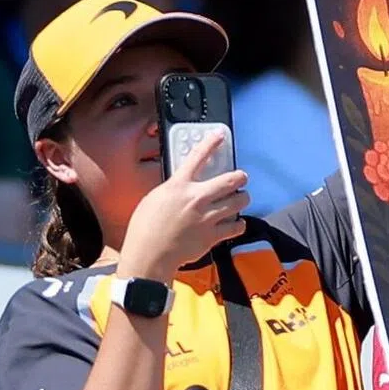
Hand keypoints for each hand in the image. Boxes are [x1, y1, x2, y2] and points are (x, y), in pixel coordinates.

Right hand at [118, 132, 249, 282]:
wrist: (150, 254)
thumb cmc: (145, 227)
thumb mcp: (155, 198)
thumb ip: (175, 189)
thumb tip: (186, 186)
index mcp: (179, 186)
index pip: (197, 157)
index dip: (211, 143)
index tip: (220, 135)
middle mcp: (197, 198)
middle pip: (231, 180)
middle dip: (241, 177)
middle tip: (241, 178)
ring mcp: (208, 217)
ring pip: (239, 201)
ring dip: (242, 199)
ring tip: (240, 199)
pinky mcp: (213, 235)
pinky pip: (237, 226)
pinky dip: (238, 223)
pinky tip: (235, 223)